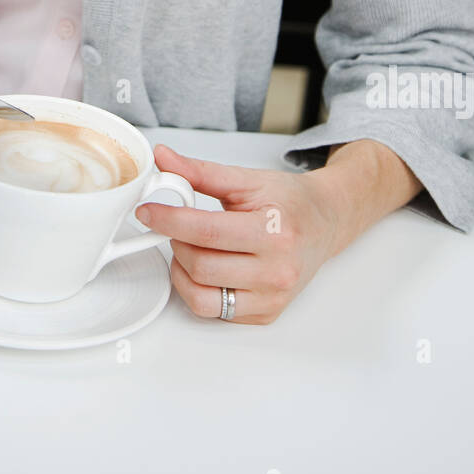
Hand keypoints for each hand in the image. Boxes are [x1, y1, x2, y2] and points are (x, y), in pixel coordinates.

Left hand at [134, 143, 339, 324]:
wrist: (325, 222)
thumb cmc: (289, 201)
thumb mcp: (246, 179)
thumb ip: (200, 172)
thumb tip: (163, 159)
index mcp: (275, 231)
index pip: (207, 231)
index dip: (169, 220)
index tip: (148, 212)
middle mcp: (277, 270)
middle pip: (201, 265)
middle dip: (177, 243)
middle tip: (176, 226)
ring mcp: (273, 298)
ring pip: (202, 296)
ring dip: (182, 271)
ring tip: (189, 247)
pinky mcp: (266, 314)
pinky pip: (215, 312)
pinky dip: (198, 290)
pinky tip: (205, 268)